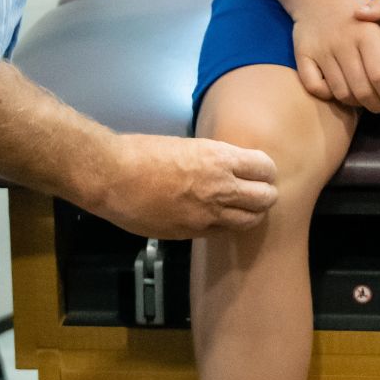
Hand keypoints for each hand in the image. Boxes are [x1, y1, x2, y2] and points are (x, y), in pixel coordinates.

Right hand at [92, 133, 277, 237]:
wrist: (113, 177)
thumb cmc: (143, 152)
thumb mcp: (186, 145)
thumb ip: (211, 159)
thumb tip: (225, 167)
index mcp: (219, 158)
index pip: (265, 168)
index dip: (265, 171)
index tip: (259, 172)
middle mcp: (220, 188)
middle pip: (265, 198)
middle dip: (265, 195)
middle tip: (257, 193)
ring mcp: (207, 215)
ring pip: (250, 221)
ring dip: (250, 214)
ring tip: (242, 209)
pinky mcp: (191, 233)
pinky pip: (222, 233)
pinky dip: (225, 227)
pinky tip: (216, 220)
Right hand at [293, 0, 379, 112]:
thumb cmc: (361, 14)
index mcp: (367, 34)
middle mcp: (343, 42)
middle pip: (361, 90)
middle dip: (376, 105)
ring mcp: (321, 49)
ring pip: (339, 92)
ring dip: (354, 103)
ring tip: (364, 101)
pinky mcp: (303, 53)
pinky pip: (313, 86)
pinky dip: (326, 94)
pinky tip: (338, 90)